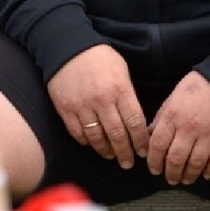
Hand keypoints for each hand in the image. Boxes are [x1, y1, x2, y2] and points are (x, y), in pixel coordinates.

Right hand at [46, 44, 147, 168]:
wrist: (66, 47)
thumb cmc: (98, 58)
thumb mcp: (121, 71)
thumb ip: (127, 95)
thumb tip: (134, 121)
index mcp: (120, 90)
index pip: (135, 123)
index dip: (141, 141)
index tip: (144, 151)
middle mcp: (102, 101)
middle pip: (117, 135)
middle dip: (125, 152)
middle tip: (128, 163)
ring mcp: (82, 106)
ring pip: (97, 137)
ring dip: (106, 150)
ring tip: (111, 156)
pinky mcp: (65, 109)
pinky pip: (78, 132)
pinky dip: (86, 141)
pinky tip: (93, 143)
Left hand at [147, 71, 209, 184]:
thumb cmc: (198, 86)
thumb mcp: (173, 97)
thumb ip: (162, 117)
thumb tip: (151, 135)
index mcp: (172, 117)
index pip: (157, 144)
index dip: (153, 160)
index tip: (153, 168)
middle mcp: (189, 128)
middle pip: (175, 158)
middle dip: (170, 173)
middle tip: (169, 179)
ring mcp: (209, 135)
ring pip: (195, 163)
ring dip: (189, 175)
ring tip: (185, 180)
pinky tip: (205, 175)